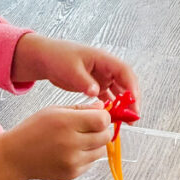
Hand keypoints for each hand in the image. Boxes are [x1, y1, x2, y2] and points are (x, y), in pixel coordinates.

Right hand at [0, 103, 110, 179]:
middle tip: (91, 127)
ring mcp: (72, 162)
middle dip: (102, 130)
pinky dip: (87, 156)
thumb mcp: (54, 111)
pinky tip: (71, 151)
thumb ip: (81, 108)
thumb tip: (103, 107)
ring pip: (101, 151)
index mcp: (66, 123)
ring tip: (80, 140)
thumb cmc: (33, 130)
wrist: (15, 157)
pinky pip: (91, 162)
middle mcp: (71, 144)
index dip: (104, 117)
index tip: (98, 116)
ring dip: (96, 144)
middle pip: (105, 136)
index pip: (102, 120)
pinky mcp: (72, 174)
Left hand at [12, 34, 139, 111]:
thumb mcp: (70, 69)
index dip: (131, 86)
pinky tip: (112, 118)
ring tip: (126, 122)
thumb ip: (84, 81)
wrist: (46, 58)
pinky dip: (112, 107)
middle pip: (126, 83)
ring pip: (119, 92)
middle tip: (133, 117)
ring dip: (123, 105)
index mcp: (103, 59)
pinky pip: (108, 97)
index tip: (133, 101)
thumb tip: (96, 92)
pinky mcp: (96, 86)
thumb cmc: (58, 57)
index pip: (124, 71)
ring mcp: (102, 77)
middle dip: (131, 100)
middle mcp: (106, 68)